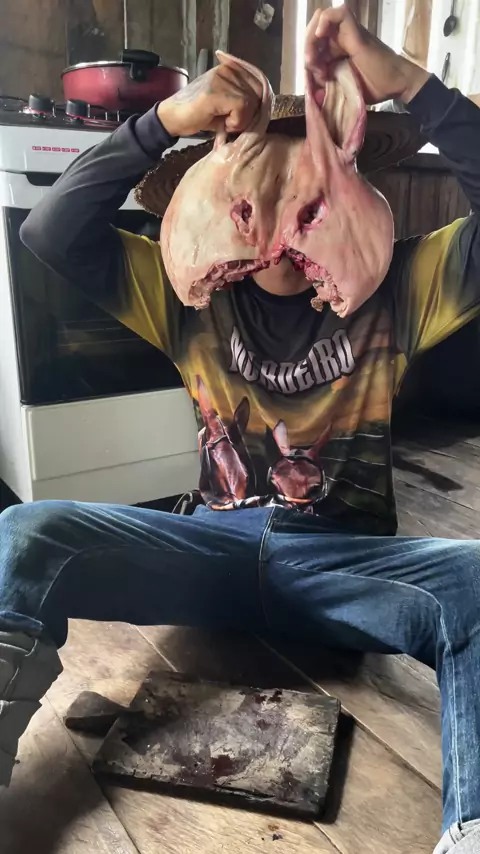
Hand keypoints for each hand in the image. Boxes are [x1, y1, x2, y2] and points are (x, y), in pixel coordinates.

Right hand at [157, 51, 262, 136]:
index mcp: (232, 69)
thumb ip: (245, 100)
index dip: (257, 105)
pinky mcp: (218, 90)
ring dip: (241, 120)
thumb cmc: (200, 114)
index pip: (261, 84)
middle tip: (231, 122)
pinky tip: (222, 124)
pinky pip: (242, 107)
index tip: (241, 116)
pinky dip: (236, 122)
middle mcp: (229, 69)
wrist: (174, 118)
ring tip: (224, 122)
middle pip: (259, 93)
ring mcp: (222, 78)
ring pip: (252, 102)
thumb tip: (265, 107)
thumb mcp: (226, 105)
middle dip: (250, 114)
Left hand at [306, 4, 429, 104]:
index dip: (309, 58)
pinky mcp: (356, 31)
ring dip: (312, 39)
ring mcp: (349, 33)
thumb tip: (310, 86)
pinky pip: (338, 14)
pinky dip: (325, 21)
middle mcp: (342, 38)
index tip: (316, 77)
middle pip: (315, 30)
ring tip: (314, 58)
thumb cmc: (372, 88)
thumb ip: (326, 83)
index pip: (314, 43)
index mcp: (337, 50)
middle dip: (308, 48)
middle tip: (313, 68)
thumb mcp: (342, 87)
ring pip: (322, 20)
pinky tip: (319, 36)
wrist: (395, 85)